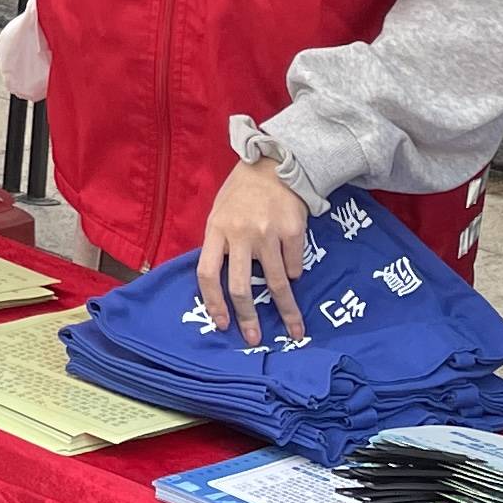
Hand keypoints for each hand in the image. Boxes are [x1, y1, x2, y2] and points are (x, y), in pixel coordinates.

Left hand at [196, 156, 313, 346]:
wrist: (276, 163)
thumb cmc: (242, 192)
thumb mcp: (220, 213)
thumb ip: (220, 245)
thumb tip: (222, 286)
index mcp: (216, 229)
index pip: (208, 273)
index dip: (213, 302)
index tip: (222, 324)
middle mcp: (241, 234)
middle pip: (241, 287)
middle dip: (248, 317)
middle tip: (254, 339)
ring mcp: (268, 233)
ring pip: (275, 283)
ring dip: (286, 310)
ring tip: (294, 330)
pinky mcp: (293, 231)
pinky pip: (294, 265)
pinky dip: (294, 273)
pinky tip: (293, 271)